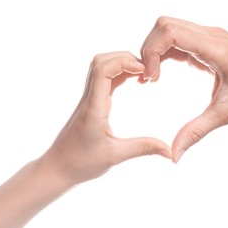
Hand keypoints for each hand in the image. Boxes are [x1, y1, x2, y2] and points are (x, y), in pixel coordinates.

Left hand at [41, 51, 170, 184]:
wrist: (57, 168)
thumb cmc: (81, 163)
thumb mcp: (115, 157)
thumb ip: (143, 149)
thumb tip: (170, 151)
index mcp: (93, 108)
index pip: (102, 70)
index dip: (124, 62)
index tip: (144, 71)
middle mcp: (89, 99)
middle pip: (101, 61)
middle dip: (126, 58)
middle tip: (147, 71)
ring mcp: (88, 100)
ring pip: (101, 68)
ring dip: (122, 64)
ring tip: (142, 74)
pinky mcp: (90, 104)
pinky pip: (103, 79)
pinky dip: (119, 74)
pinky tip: (132, 81)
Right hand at [140, 17, 227, 161]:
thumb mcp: (225, 115)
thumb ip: (196, 132)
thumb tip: (173, 155)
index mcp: (216, 48)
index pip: (171, 32)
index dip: (151, 52)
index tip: (150, 78)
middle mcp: (212, 35)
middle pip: (165, 25)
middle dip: (149, 49)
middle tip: (148, 78)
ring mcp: (210, 37)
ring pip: (169, 28)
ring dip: (155, 50)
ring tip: (151, 78)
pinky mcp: (208, 43)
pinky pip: (178, 39)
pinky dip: (163, 53)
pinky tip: (160, 74)